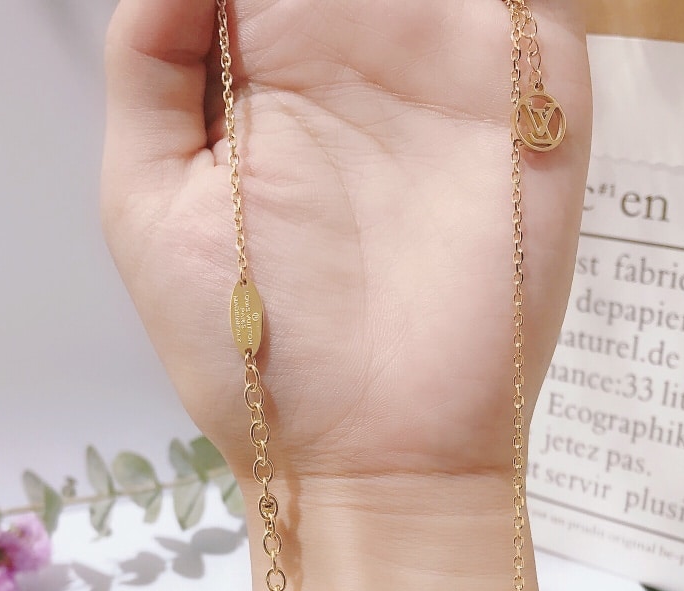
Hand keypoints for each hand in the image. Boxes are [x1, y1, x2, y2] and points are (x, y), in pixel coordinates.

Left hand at [102, 0, 590, 482]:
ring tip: (367, 3)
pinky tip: (443, 2)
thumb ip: (152, 58)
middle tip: (308, 5)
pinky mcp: (535, 91)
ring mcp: (449, 61)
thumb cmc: (247, 348)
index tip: (241, 0)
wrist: (373, 453)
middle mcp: (358, 44)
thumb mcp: (148, 200)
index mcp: (263, 59)